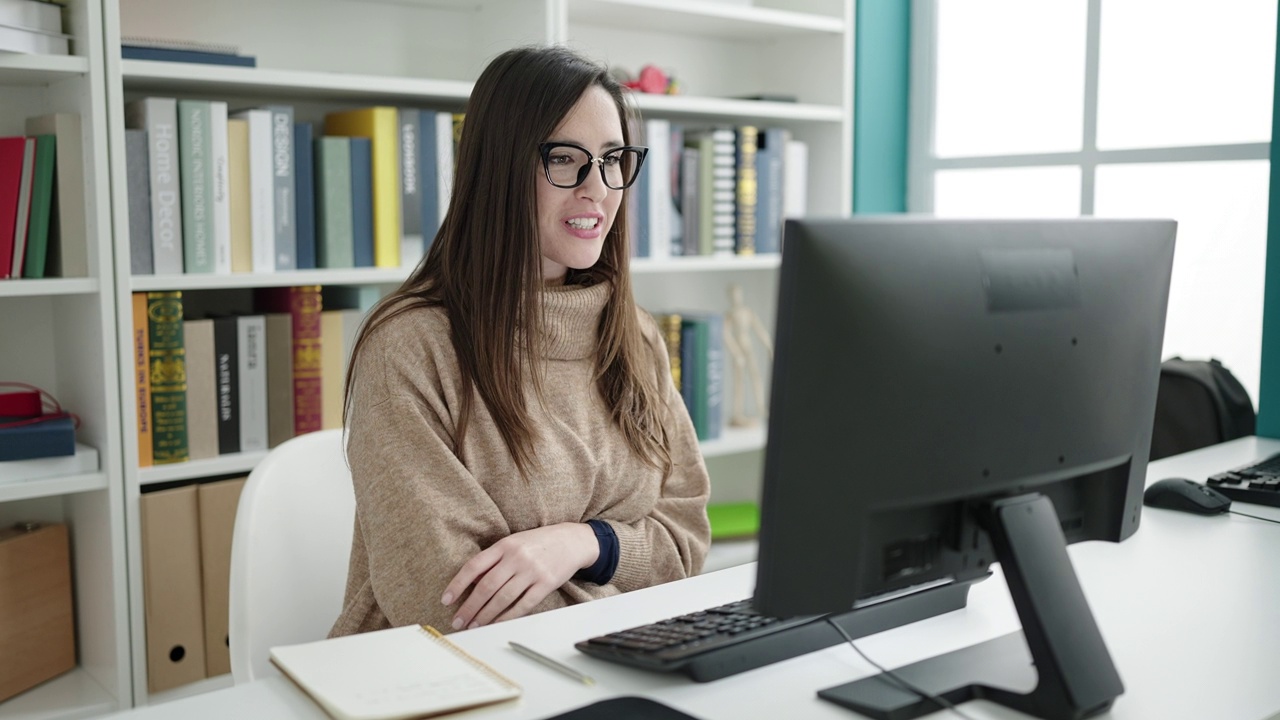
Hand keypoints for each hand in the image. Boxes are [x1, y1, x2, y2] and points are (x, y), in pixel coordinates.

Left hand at [441, 522, 598, 629]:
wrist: (572, 540)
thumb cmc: (539, 543)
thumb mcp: (514, 543)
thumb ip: (494, 560)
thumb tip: (472, 582)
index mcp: (505, 545)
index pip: (474, 566)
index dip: (458, 585)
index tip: (446, 600)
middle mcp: (517, 557)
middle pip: (487, 586)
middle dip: (469, 607)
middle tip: (458, 621)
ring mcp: (532, 571)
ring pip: (503, 598)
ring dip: (485, 615)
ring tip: (474, 625)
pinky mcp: (546, 584)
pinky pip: (523, 605)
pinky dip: (508, 617)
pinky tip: (497, 624)